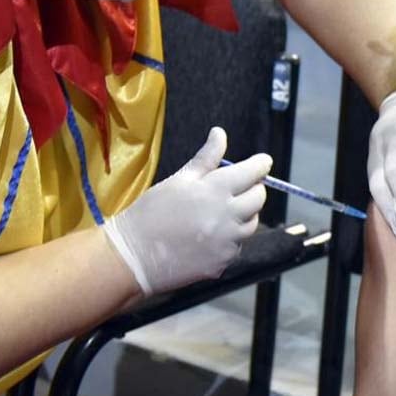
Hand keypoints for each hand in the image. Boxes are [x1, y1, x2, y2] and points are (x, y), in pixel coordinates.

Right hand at [102, 127, 270, 295]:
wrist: (134, 256)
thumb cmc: (152, 212)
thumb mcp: (180, 180)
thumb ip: (206, 158)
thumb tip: (220, 133)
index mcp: (216, 189)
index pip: (255, 172)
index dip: (261, 164)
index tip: (261, 162)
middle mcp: (228, 216)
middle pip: (259, 198)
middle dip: (253, 189)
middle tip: (236, 188)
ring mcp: (228, 242)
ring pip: (251, 223)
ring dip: (244, 215)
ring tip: (218, 213)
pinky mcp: (223, 262)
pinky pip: (237, 246)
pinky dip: (230, 239)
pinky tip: (208, 236)